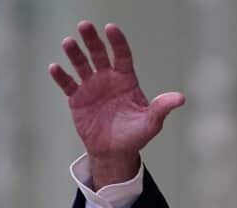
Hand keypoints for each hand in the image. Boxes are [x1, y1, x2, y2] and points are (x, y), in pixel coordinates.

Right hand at [48, 22, 184, 188]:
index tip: (111, 28)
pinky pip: (67, 84)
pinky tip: (55, 68)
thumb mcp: (151, 122)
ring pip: (81, 65)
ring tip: (68, 42)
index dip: (117, 42)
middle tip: (85, 25)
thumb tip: (181, 98)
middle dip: (92, 40)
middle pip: (99, 54)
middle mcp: (108, 79)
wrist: (115, 152)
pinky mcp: (77, 99)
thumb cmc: (136, 135)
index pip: (122, 55)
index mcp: (126, 80)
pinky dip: (61, 76)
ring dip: (74, 53)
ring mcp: (91, 87)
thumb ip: (162, 108)